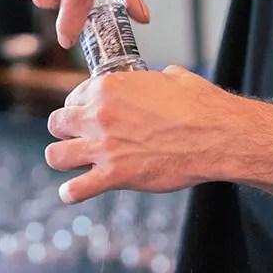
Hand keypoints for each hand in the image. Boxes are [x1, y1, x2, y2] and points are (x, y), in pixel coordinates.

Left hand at [46, 66, 237, 202]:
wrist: (216, 136)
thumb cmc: (200, 106)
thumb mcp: (174, 79)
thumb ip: (155, 80)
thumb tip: (161, 79)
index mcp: (109, 87)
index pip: (74, 96)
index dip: (80, 107)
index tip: (88, 116)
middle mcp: (99, 115)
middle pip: (57, 123)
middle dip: (66, 131)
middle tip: (80, 139)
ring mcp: (104, 147)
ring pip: (56, 155)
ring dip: (63, 159)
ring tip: (73, 163)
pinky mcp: (114, 175)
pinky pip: (76, 189)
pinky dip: (71, 193)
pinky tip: (72, 193)